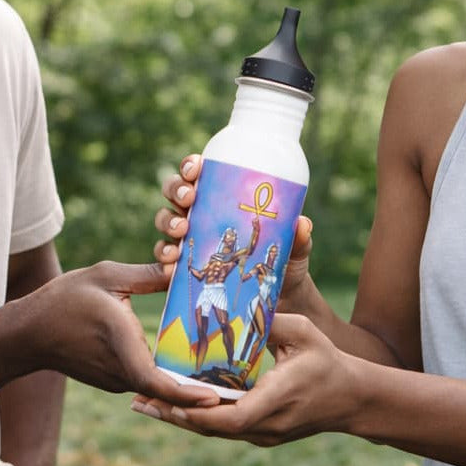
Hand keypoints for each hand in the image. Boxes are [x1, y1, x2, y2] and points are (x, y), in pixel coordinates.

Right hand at [11, 260, 218, 405]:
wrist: (28, 333)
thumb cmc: (64, 300)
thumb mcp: (107, 276)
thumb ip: (147, 274)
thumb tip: (182, 267)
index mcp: (121, 345)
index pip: (156, 381)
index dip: (185, 394)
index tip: (213, 398)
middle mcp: (120, 370)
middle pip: (166, 388)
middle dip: (200, 390)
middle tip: (237, 386)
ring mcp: (115, 380)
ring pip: (157, 385)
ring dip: (184, 381)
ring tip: (223, 373)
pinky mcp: (112, 380)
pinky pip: (145, 379)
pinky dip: (166, 375)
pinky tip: (189, 362)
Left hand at [130, 312, 361, 445]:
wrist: (353, 399)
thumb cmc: (328, 361)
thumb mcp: (303, 332)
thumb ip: (269, 322)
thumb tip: (234, 307)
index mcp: (276, 400)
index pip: (231, 417)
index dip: (197, 412)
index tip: (168, 398)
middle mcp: (266, 425)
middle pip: (212, 429)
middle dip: (173, 416)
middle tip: (138, 402)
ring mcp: (264, 435)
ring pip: (214, 432)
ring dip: (180, 419)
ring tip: (145, 405)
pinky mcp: (262, 434)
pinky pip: (224, 429)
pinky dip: (198, 418)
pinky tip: (174, 406)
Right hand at [153, 154, 314, 301]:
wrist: (279, 299)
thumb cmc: (285, 263)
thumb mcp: (295, 247)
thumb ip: (299, 237)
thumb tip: (302, 223)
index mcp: (223, 199)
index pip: (200, 174)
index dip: (191, 166)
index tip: (196, 168)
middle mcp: (201, 215)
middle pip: (175, 192)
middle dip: (177, 190)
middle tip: (189, 198)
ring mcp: (190, 241)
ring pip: (165, 221)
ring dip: (168, 222)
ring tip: (181, 231)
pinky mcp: (185, 268)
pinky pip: (164, 260)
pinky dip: (163, 261)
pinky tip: (171, 267)